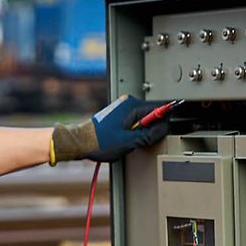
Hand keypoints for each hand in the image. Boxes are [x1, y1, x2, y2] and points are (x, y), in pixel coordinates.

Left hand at [50, 95, 170, 163]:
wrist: (79, 142)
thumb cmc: (98, 142)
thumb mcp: (130, 142)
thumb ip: (150, 134)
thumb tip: (164, 129)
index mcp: (132, 106)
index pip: (161, 107)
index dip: (166, 121)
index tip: (165, 131)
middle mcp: (128, 102)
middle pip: (153, 113)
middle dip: (152, 128)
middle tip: (142, 140)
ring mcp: (123, 107)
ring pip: (144, 118)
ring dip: (143, 130)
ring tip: (131, 140)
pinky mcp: (119, 114)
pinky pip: (135, 121)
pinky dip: (135, 130)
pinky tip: (126, 139)